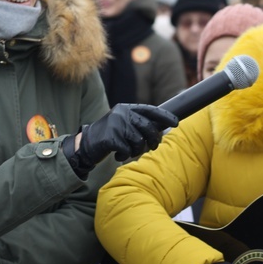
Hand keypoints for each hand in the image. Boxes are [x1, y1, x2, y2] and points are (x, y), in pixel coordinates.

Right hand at [62, 104, 177, 176]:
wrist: (86, 144)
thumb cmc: (110, 135)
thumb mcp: (124, 124)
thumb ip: (139, 123)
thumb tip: (162, 128)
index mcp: (126, 108)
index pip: (150, 110)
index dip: (164, 116)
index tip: (176, 123)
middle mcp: (121, 113)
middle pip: (148, 127)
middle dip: (154, 139)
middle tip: (153, 147)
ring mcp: (115, 125)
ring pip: (139, 141)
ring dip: (137, 150)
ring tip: (129, 151)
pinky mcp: (110, 138)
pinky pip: (128, 150)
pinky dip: (125, 155)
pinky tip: (118, 155)